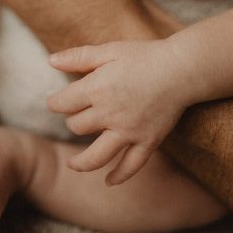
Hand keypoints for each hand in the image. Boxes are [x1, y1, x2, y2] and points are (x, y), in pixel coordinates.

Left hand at [47, 39, 192, 183]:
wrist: (181, 69)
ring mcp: (129, 132)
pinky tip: (108, 181)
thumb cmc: (144, 56)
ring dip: (81, 162)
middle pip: (77, 127)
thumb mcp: (109, 50)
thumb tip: (51, 61)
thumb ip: (78, 57)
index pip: (63, 103)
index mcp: (97, 89)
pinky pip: (130, 166)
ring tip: (72, 165)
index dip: (55, 102)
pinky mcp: (148, 142)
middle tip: (76, 116)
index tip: (54, 102)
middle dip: (72, 122)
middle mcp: (109, 114)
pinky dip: (118, 177)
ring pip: (96, 156)